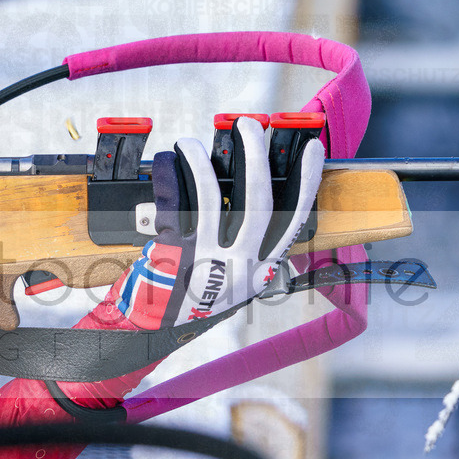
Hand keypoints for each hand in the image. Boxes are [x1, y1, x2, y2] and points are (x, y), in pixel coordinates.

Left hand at [110, 116, 323, 329]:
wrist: (146, 331)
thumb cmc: (187, 301)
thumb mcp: (230, 284)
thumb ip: (246, 251)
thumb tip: (251, 198)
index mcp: (259, 272)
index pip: (292, 222)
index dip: (306, 184)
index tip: (312, 150)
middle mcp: (238, 268)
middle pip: (257, 203)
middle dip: (255, 158)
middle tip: (248, 126)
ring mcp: (204, 261)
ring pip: (210, 199)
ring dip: (203, 163)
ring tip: (194, 143)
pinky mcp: (171, 255)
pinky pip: (172, 205)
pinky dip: (169, 178)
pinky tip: (167, 161)